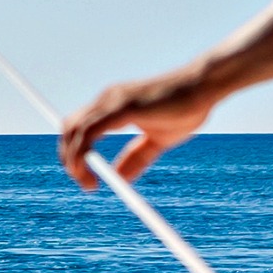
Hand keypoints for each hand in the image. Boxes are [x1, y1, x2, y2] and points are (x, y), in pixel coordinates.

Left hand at [57, 69, 219, 189]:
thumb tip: (119, 179)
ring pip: (75, 130)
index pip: (79, 127)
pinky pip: (90, 131)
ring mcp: (112, 101)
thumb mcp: (156, 140)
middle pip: (69, 129)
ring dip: (73, 160)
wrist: (203, 87)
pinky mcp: (122, 107)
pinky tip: (90, 169)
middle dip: (69, 158)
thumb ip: (136, 157)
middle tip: (87, 185)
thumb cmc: (184, 109)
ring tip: (88, 183)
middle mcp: (107, 99)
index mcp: (112, 105)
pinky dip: (82, 152)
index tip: (85, 177)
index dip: (74, 153)